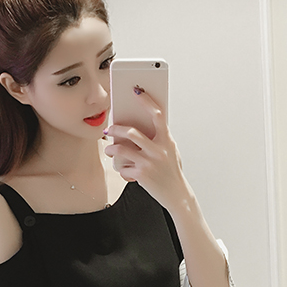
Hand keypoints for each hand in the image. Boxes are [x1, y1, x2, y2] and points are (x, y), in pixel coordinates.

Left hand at [104, 89, 190, 212]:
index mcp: (167, 140)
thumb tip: (139, 123)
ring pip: (122, 149)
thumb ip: (158, 137)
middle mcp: (159, 150)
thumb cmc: (171, 171)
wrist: (177, 194)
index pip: (157, 115)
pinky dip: (121, 168)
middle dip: (117, 128)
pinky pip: (123, 167)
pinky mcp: (141, 176)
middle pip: (132, 132)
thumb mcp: (170, 150)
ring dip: (111, 148)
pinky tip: (123, 169)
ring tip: (109, 148)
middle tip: (109, 129)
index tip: (136, 91)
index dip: (146, 101)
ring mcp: (149, 163)